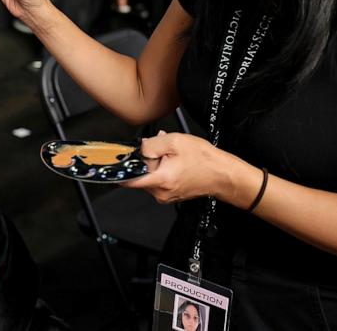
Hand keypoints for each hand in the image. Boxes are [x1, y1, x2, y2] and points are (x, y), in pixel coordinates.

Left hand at [123, 131, 259, 207]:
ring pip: (150, 177)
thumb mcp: (176, 141)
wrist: (222, 175)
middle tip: (162, 150)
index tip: (114, 164)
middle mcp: (161, 192)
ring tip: (172, 155)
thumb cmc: (204, 160)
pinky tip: (175, 162)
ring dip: (156, 164)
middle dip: (148, 160)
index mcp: (160, 180)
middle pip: (141, 175)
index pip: (129, 181)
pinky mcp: (171, 195)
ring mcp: (166, 196)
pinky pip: (159, 181)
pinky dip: (163, 170)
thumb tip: (140, 148)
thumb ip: (152, 144)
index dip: (120, 170)